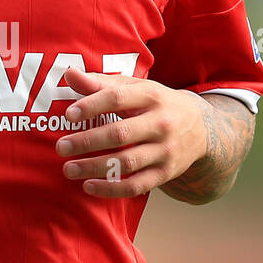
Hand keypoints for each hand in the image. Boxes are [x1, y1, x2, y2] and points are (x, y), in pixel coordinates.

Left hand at [55, 68, 206, 198]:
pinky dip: (112, 188)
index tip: (70, 115)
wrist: (202, 128)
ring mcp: (165, 150)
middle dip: (87, 141)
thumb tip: (69, 74)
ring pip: (127, 162)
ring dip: (94, 167)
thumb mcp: (135, 88)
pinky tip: (88, 186)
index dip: (93, 105)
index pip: (118, 98)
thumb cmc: (157, 104)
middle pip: (120, 133)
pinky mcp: (165, 173)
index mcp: (151, 96)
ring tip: (68, 169)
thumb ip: (100, 83)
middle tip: (61, 147)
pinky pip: (136, 185)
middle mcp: (160, 123)